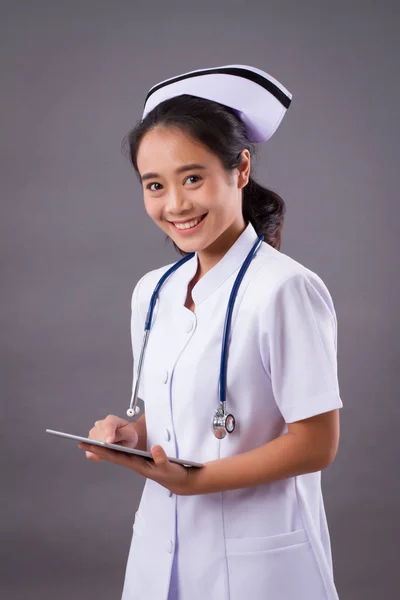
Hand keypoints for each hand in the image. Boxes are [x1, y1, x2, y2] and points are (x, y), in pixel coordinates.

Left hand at [78, 438, 194, 495]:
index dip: (103, 451)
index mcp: (139, 465)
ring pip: (118, 455)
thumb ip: (162, 458)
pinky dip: (115, 450)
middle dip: (98, 449)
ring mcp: (138, 463)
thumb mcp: (170, 467)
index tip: (90, 446)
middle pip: (113, 456)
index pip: (117, 456)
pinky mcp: (142, 461)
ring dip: (105, 450)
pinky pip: (125, 455)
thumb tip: (154, 448)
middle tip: (82, 443)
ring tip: (91, 443)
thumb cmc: (174, 474)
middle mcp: (135, 464)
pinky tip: (110, 447)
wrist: (181, 481)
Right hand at [81, 414, 138, 461]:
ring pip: (92, 444)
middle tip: (112, 451)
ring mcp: (93, 432)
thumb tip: (109, 440)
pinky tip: (104, 456)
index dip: (109, 434)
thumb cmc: (128, 434)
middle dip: (104, 445)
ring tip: (110, 452)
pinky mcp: (90, 442)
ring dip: (100, 451)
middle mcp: (100, 424)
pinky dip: (95, 456)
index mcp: (111, 420)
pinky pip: (89, 452)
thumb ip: (121, 435)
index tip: (109, 442)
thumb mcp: (130, 434)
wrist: (126, 437)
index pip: (108, 425)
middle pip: (98, 436)